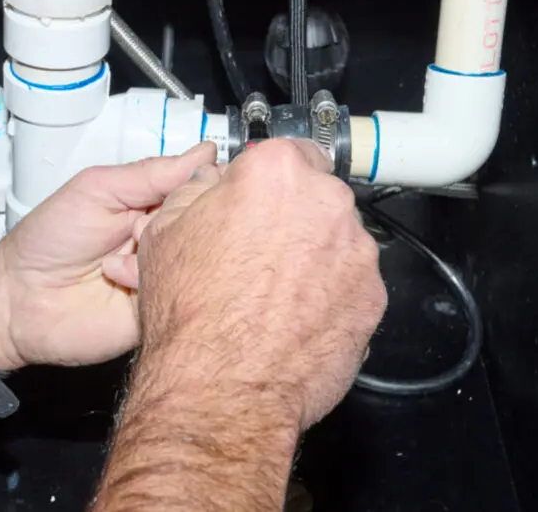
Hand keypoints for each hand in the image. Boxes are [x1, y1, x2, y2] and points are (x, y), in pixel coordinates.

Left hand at [0, 143, 217, 370]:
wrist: (19, 301)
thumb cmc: (47, 241)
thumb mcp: (97, 189)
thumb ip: (150, 173)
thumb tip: (203, 153)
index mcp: (154, 202)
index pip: (202, 184)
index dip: (206, 180)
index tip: (204, 178)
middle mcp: (166, 236)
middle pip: (209, 220)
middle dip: (186, 215)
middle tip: (147, 220)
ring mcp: (166, 272)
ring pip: (201, 256)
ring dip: (169, 248)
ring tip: (126, 250)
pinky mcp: (162, 308)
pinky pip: (183, 293)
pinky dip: (158, 282)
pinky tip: (122, 279)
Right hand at [126, 138, 386, 429]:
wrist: (221, 387)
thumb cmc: (192, 316)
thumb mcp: (164, 230)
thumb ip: (199, 190)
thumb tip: (214, 184)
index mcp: (275, 173)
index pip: (287, 150)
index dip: (268, 177)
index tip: (260, 197)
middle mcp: (326, 203)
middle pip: (316, 196)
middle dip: (292, 218)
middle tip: (257, 253)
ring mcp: (357, 252)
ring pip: (337, 241)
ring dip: (314, 258)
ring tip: (272, 295)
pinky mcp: (373, 297)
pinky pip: (352, 283)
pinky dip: (331, 295)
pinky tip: (293, 318)